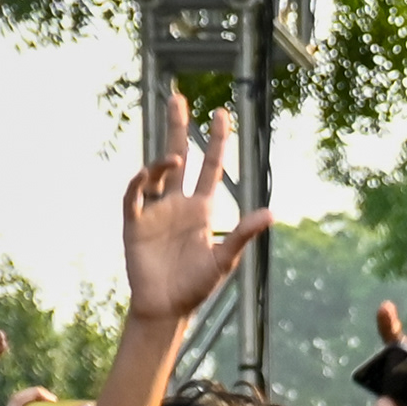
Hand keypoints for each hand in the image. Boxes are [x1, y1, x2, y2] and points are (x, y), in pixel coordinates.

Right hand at [118, 108, 274, 324]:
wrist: (166, 308)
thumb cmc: (197, 285)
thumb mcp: (225, 259)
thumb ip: (243, 234)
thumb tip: (272, 213)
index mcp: (202, 209)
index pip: (211, 167)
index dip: (216, 141)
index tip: (220, 113)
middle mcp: (178, 203)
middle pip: (179, 156)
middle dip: (178, 127)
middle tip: (178, 98)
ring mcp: (155, 211)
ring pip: (155, 171)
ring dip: (163, 159)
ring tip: (176, 155)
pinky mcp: (134, 223)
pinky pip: (134, 195)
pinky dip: (141, 182)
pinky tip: (151, 173)